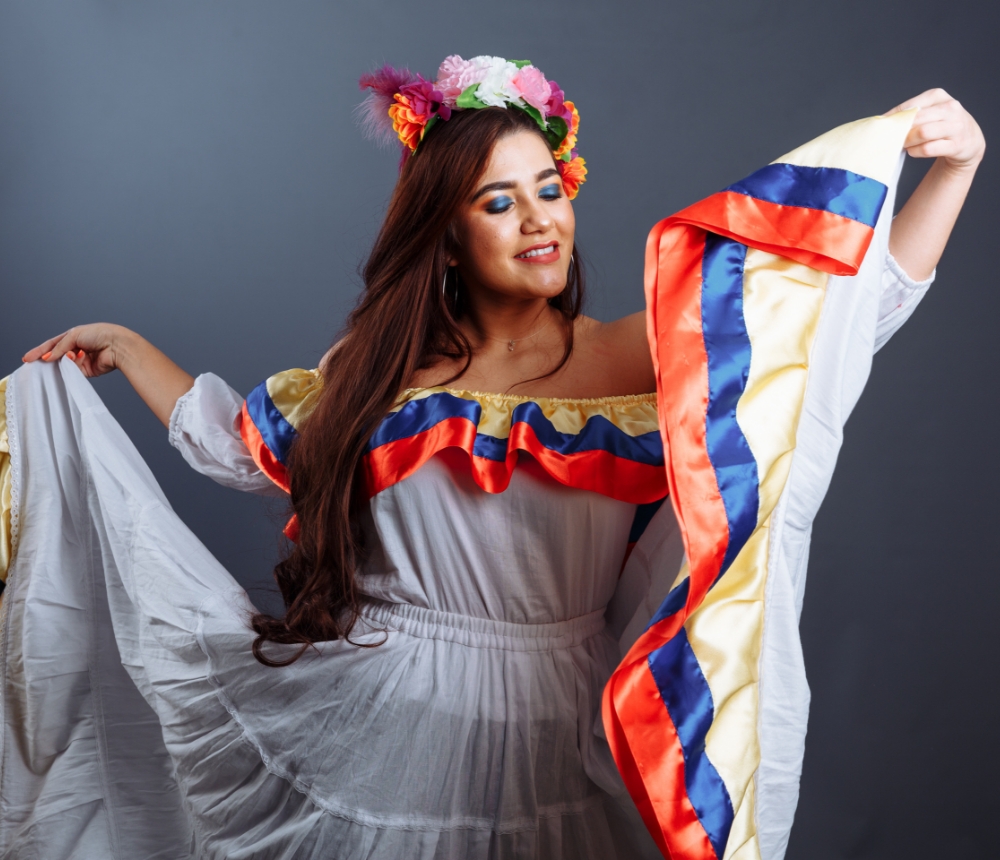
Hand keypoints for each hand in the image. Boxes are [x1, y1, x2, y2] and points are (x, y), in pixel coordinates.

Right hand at [22, 323, 136, 378]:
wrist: (118, 346)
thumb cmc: (100, 334)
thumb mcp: (75, 335)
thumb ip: (59, 347)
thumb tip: (47, 357)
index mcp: (74, 336)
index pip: (52, 344)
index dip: (40, 351)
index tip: (27, 358)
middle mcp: (77, 348)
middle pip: (57, 356)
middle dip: (48, 359)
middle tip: (36, 363)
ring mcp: (82, 360)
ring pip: (65, 364)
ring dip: (66, 360)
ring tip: (72, 354)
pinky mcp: (88, 370)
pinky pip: (74, 371)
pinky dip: (74, 366)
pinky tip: (79, 358)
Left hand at [886, 88, 985, 173]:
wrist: (970, 140)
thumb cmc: (942, 125)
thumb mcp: (930, 112)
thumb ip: (910, 113)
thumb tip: (881, 120)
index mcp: (938, 96)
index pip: (910, 106)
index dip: (893, 117)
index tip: (881, 125)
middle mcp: (950, 108)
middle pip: (915, 119)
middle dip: (901, 131)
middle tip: (893, 138)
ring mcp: (955, 126)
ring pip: (922, 133)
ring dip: (908, 141)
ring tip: (905, 144)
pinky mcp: (957, 144)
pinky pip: (928, 149)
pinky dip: (916, 152)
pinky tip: (914, 151)